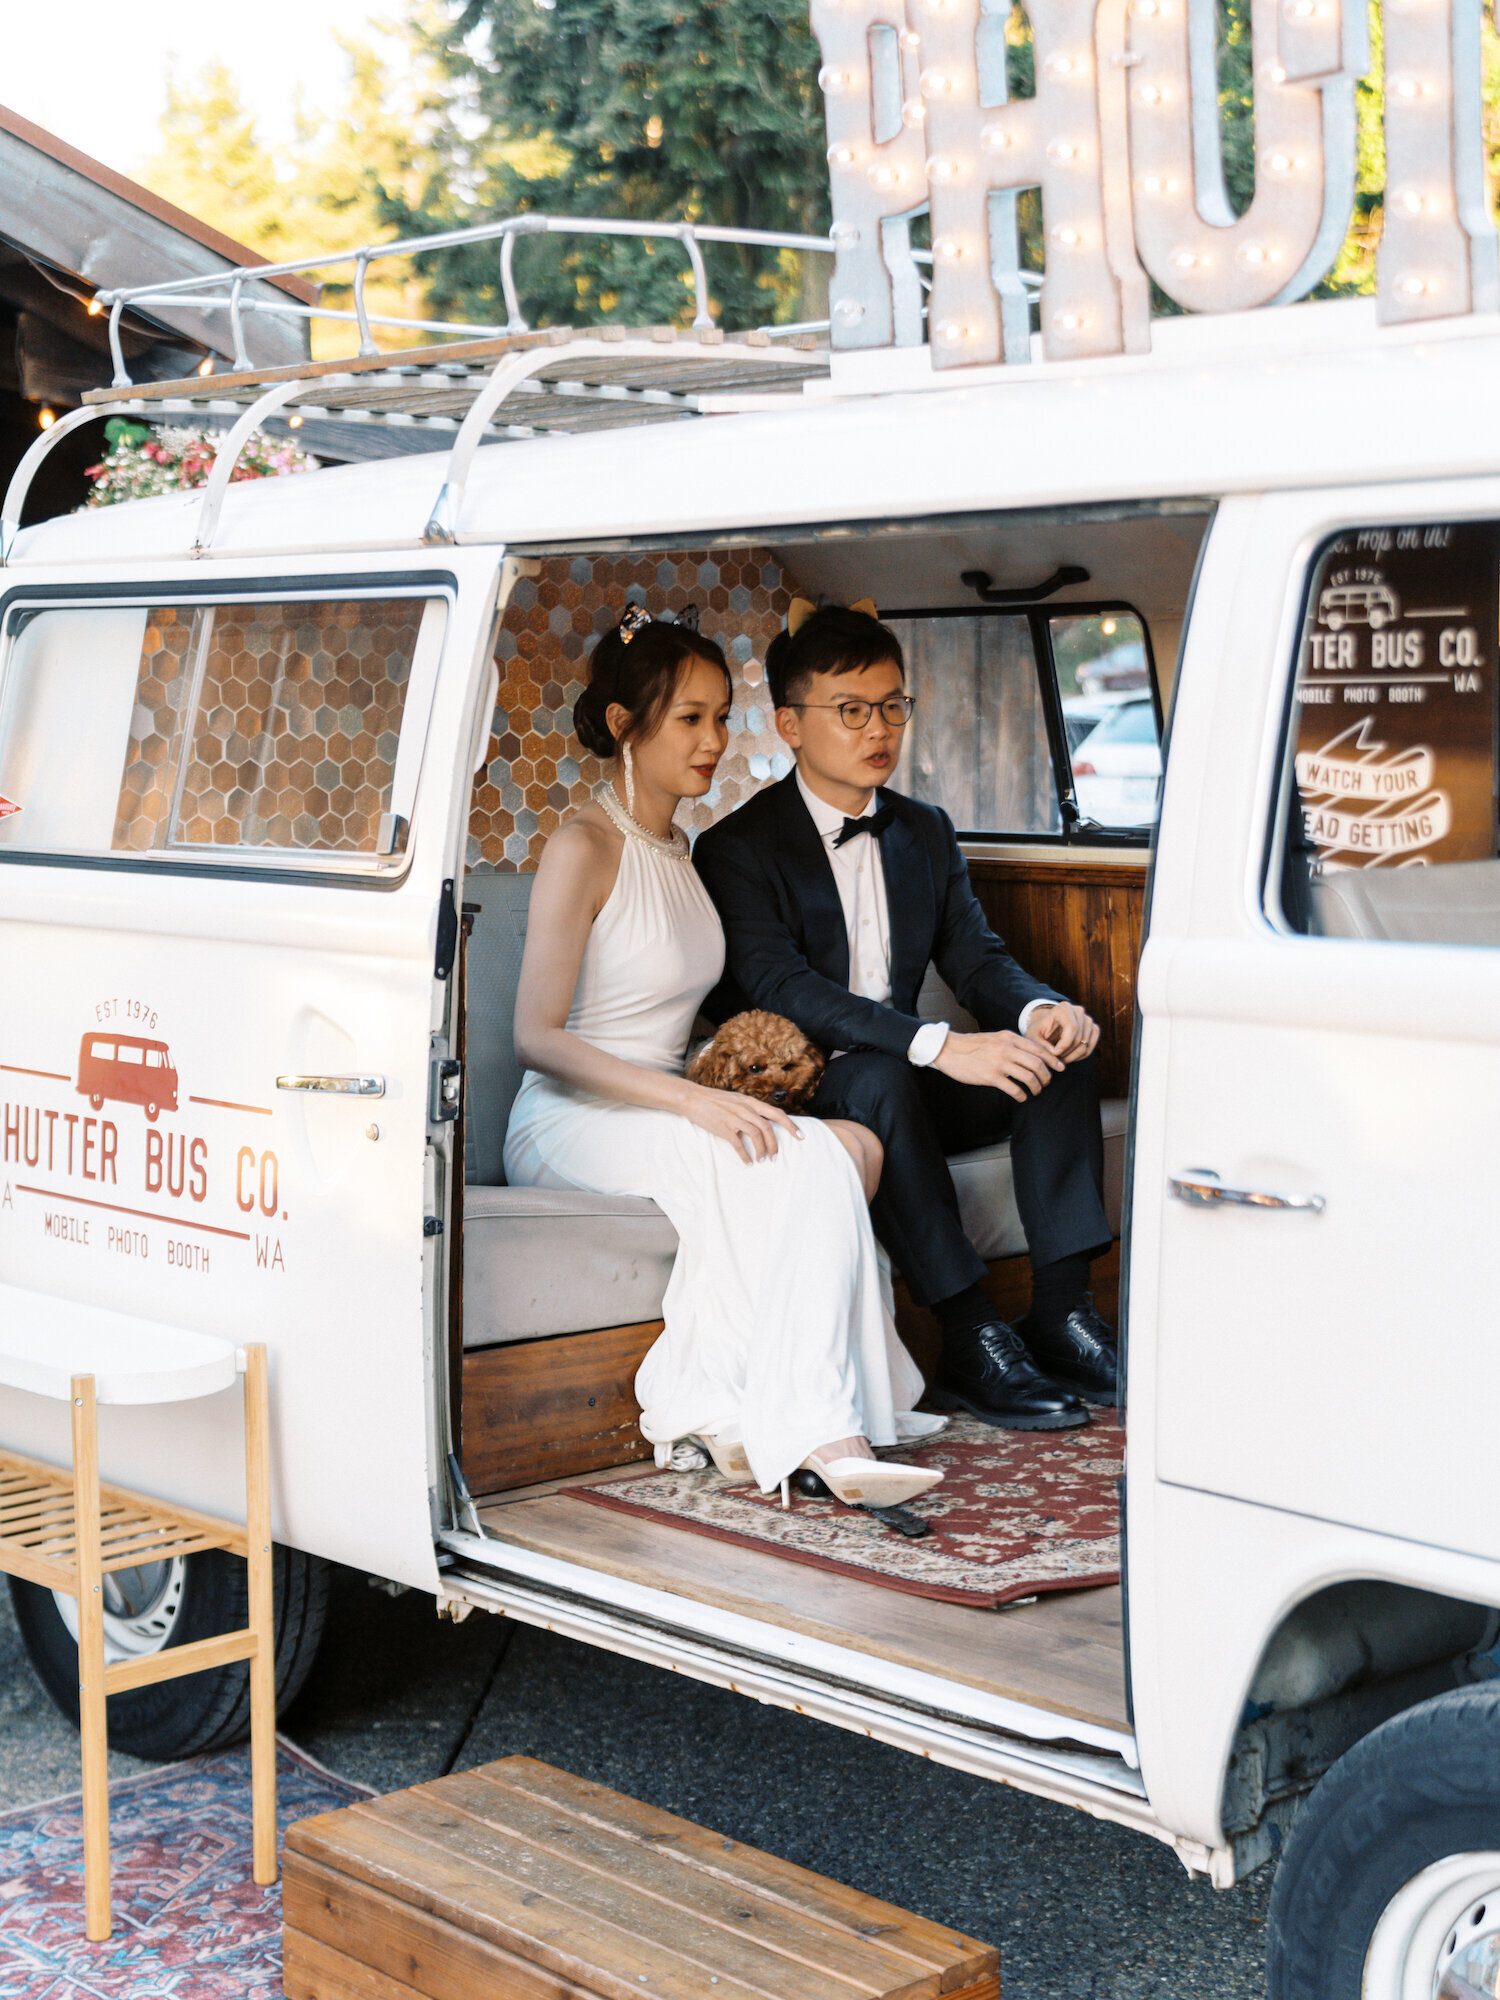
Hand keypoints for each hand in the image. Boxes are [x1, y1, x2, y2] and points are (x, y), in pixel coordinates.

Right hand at [679, 1082, 801, 1163]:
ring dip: (761, 1150)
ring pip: (756, 1135)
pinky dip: (745, 1155)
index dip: (790, 1125)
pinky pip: (738, 1144)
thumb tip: (764, 1122)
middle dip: (775, 1144)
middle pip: (768, 1127)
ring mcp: (734, 1117)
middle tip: (776, 1157)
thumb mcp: (735, 1100)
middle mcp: (745, 1108)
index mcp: (750, 1101)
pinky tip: (747, 1162)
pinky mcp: (723, 1127)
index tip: (801, 1136)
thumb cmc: (714, 1100)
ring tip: (762, 1160)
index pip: (776, 1113)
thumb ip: (749, 1109)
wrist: (692, 1098)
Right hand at [932, 1029, 1063, 1101]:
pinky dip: (1022, 1095)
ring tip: (1036, 1091)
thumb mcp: (995, 1038)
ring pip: (1029, 1077)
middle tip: (1047, 1082)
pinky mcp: (991, 1077)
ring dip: (1036, 1087)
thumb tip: (1031, 1054)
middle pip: (1037, 1064)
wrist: (949, 1050)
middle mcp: (1007, 1048)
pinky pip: (1014, 1089)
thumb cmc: (973, 1046)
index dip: (1053, 1060)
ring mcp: (999, 1063)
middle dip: (1047, 1076)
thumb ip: (1012, 1044)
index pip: (1039, 1049)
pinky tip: (1022, 1097)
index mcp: (1009, 1037)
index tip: (1060, 1068)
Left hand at [1025, 1002, 1099, 1063]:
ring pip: (1085, 1044)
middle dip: (1067, 1052)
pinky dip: (1081, 1055)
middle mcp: (1078, 1011)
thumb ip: (1041, 1045)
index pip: (1072, 1027)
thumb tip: (1055, 1053)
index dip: (1065, 1044)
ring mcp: (1087, 1019)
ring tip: (1060, 1059)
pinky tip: (1070, 1057)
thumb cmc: (1038, 1032)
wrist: (1046, 1029)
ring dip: (1073, 1056)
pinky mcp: (1093, 1028)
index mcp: (1063, 1008)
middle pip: (1079, 1038)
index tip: (1055, 1054)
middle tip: (1055, 1059)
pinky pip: (1091, 1046)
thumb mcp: (1032, 1037)